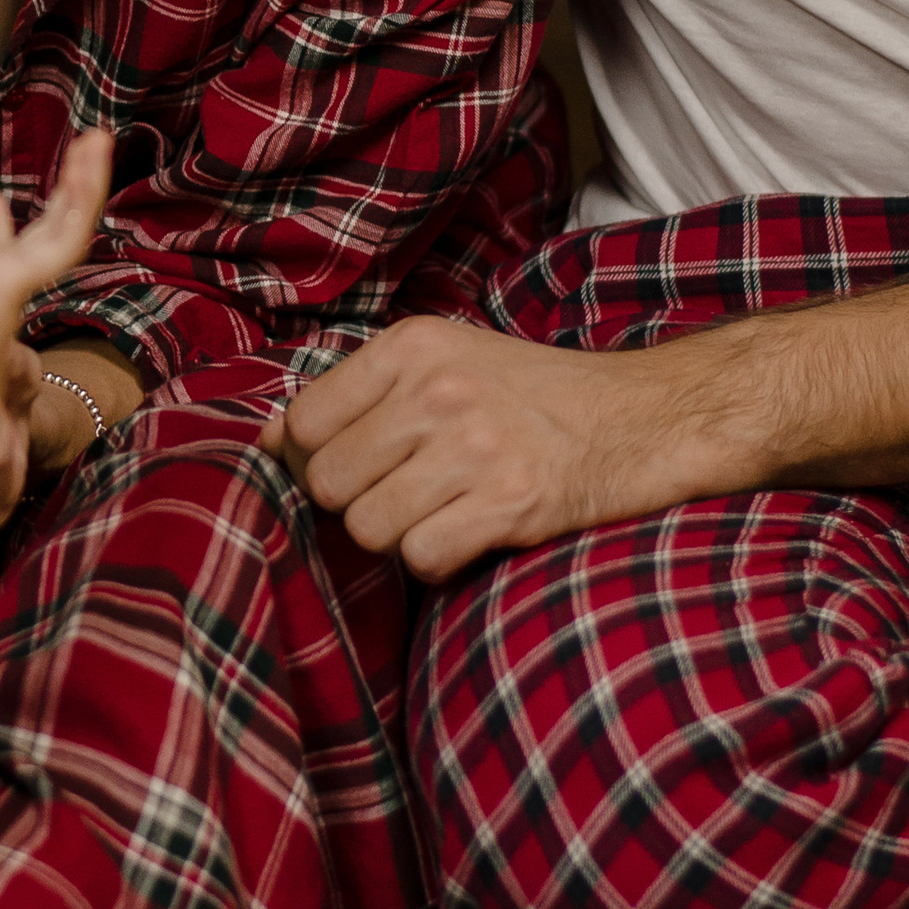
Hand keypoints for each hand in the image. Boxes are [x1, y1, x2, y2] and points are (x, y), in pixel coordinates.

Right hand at [0, 135, 114, 433]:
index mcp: (18, 283)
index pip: (66, 231)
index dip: (83, 191)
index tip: (95, 150)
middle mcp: (20, 280)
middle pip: (65, 223)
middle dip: (83, 179)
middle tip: (98, 134)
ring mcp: (4, 286)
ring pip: (40, 230)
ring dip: (57, 192)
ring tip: (71, 153)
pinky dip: (0, 222)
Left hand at [269, 316, 731, 579]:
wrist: (640, 418)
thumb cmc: (530, 396)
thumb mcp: (442, 362)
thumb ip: (357, 395)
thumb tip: (268, 439)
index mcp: (412, 345)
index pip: (302, 423)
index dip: (315, 460)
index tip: (357, 465)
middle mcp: (437, 390)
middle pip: (328, 483)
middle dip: (357, 502)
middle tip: (406, 493)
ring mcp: (475, 446)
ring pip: (368, 528)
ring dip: (398, 535)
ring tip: (441, 511)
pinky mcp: (510, 503)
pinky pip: (421, 559)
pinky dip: (437, 562)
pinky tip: (468, 535)